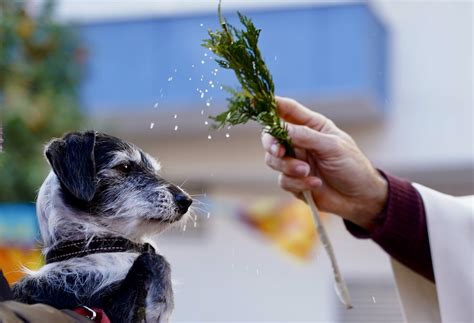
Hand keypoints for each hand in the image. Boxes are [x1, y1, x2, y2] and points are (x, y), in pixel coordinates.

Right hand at [262, 97, 387, 230]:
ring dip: (288, 167)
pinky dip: (298, 183)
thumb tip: (281, 128)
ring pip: (273, 160)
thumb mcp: (332, 146)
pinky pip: (283, 180)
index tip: (255, 101)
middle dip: (271, 144)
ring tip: (307, 172)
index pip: (287, 110)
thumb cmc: (352, 165)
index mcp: (311, 126)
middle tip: (279, 152)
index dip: (271, 104)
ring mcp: (295, 162)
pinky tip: (316, 184)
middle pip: (271, 137)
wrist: (360, 197)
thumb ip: (306, 136)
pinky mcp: (294, 182)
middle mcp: (299, 142)